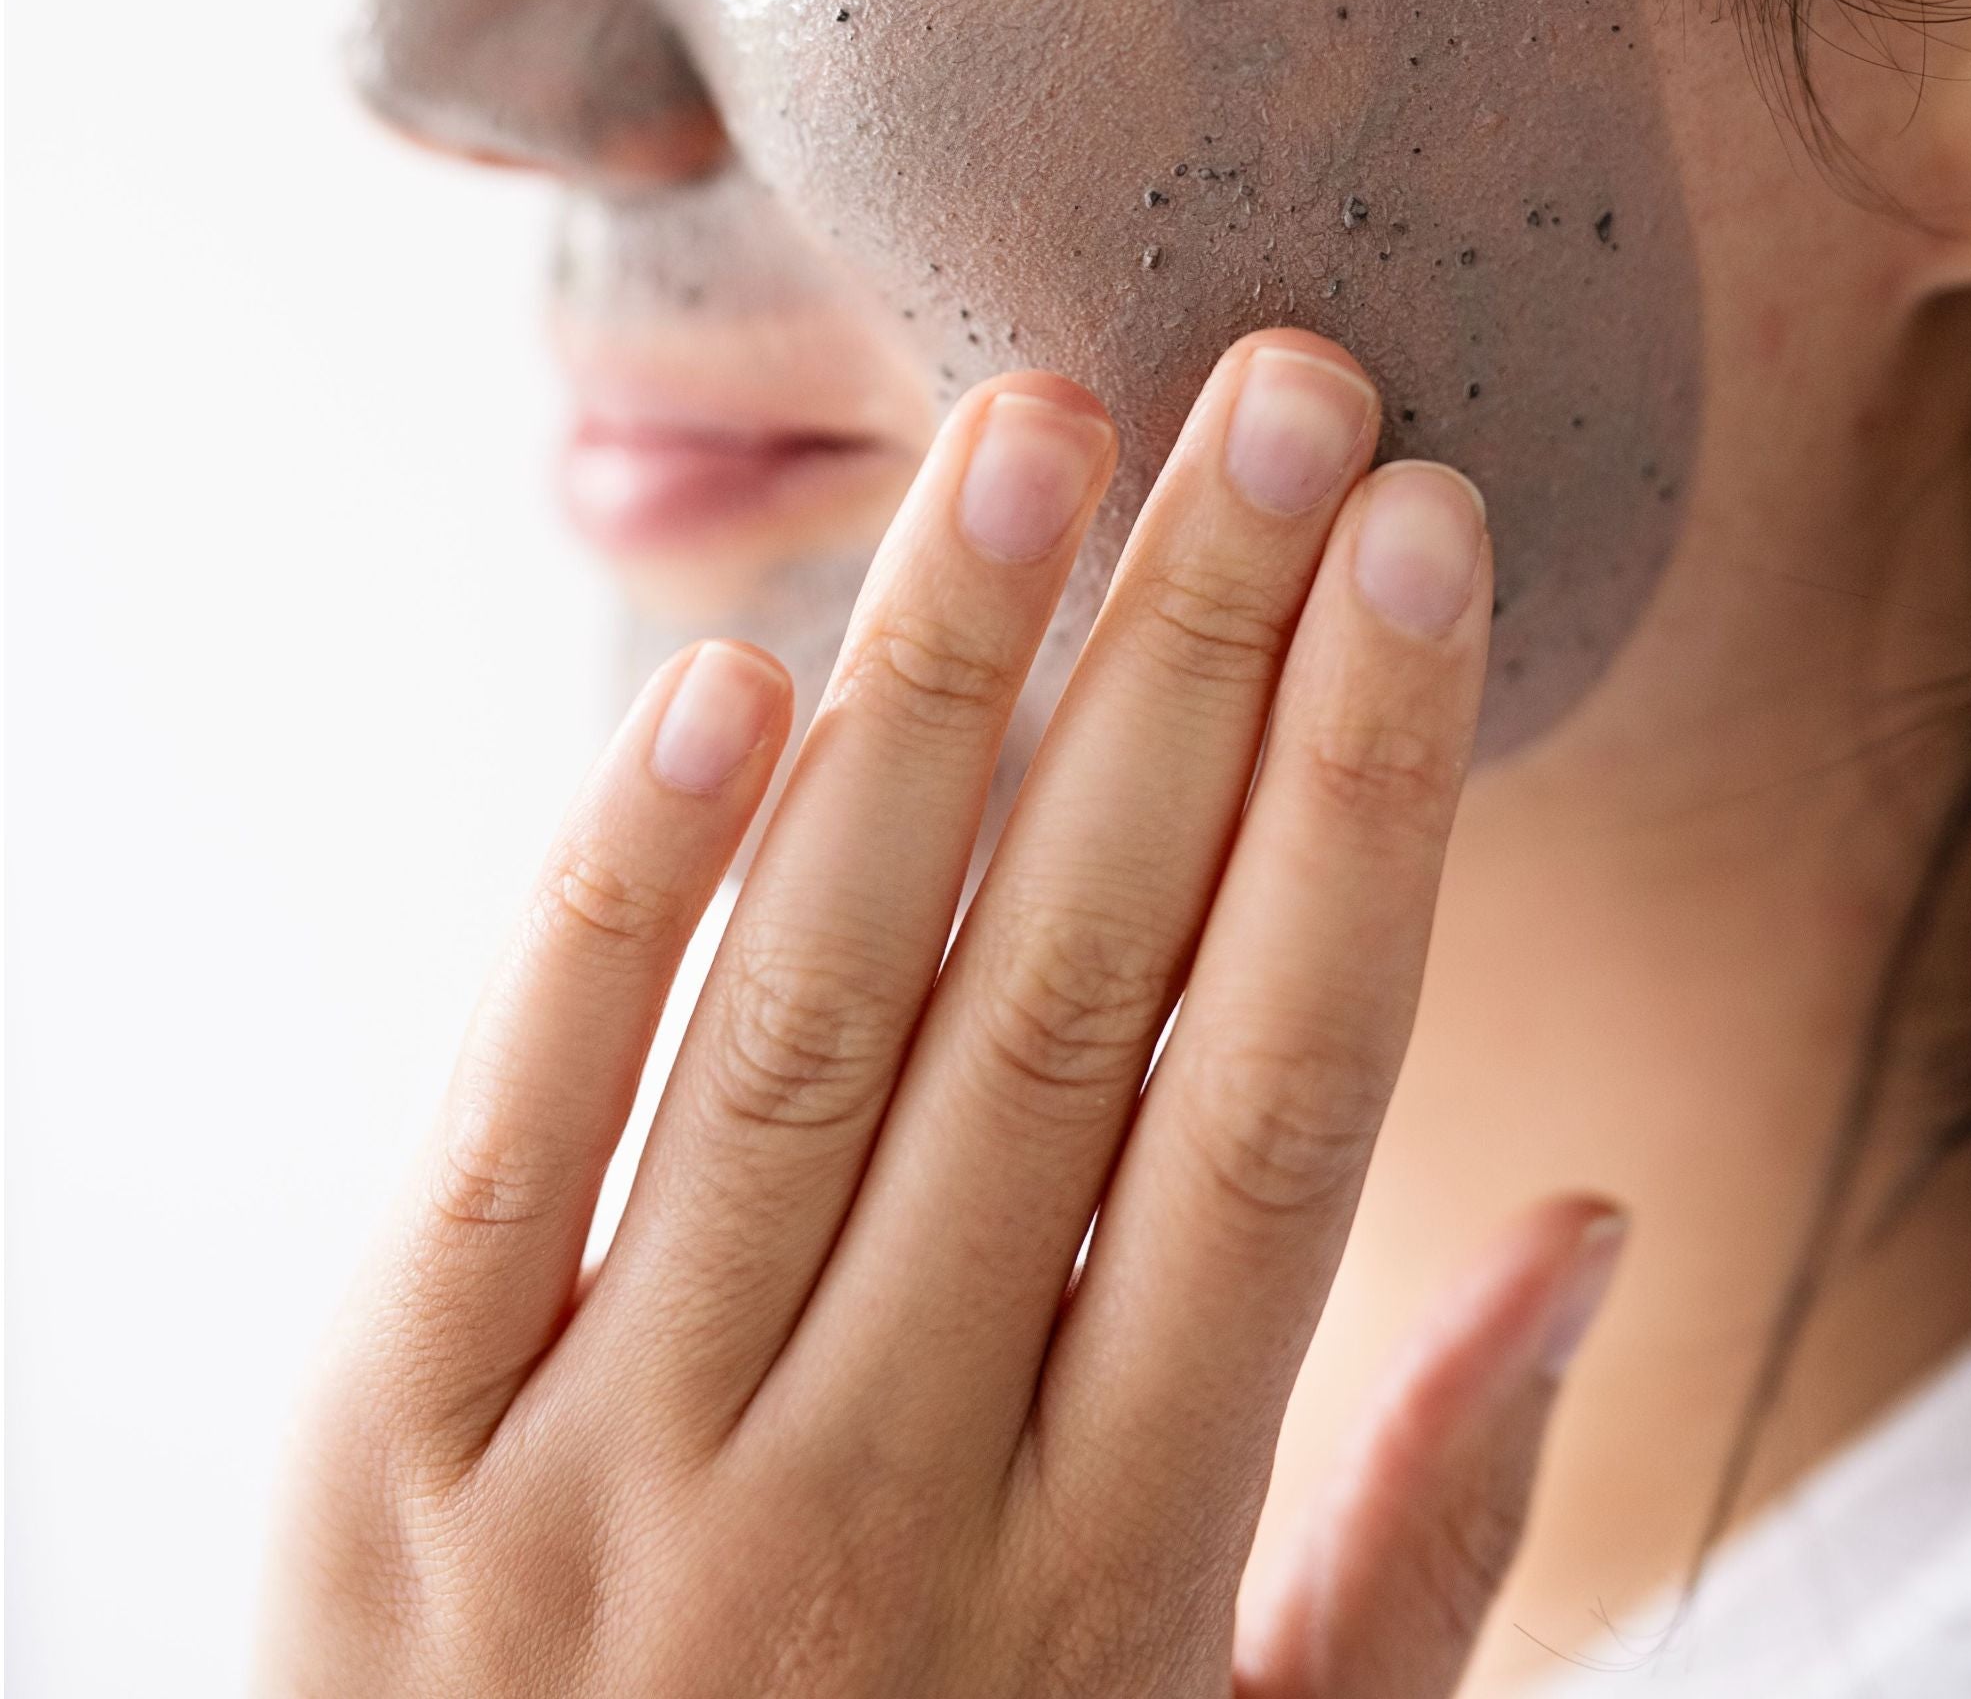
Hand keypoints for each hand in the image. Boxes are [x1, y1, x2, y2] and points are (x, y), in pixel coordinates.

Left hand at [257, 332, 1621, 1696]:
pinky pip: (518, 1133)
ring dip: (938, 696)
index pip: (1282, 1099)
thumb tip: (1577, 1228)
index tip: (1431, 552)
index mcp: (1121, 1572)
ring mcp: (615, 1465)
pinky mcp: (393, 1452)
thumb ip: (1413, 1545)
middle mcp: (884, 1488)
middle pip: (1073, 996)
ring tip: (1040, 433)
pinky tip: (721, 684)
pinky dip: (619, 898)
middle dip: (1190, 662)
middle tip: (1280, 399)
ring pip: (817, 1013)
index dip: (1369, 797)